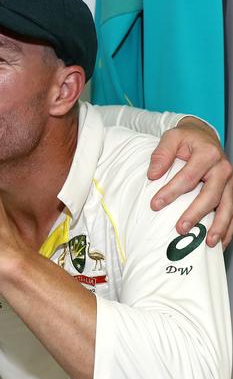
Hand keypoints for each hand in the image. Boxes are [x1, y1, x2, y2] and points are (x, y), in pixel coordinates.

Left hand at [147, 117, 232, 246]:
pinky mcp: (232, 190)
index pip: (187, 177)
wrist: (203, 136)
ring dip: (220, 226)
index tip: (155, 205)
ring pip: (228, 206)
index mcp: (207, 154)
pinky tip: (221, 242)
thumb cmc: (186, 139)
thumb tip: (153, 174)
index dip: (171, 192)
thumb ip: (161, 154)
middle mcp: (223, 168)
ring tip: (208, 242)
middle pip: (211, 195)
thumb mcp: (171, 138)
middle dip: (196, 214)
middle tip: (181, 229)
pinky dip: (229, 227)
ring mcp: (231, 181)